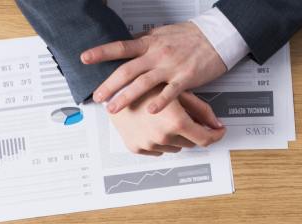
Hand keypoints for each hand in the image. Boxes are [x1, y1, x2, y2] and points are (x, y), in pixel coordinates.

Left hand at [82, 22, 227, 113]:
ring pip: (143, 83)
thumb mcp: (162, 34)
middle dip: (109, 84)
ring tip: (113, 108)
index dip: (101, 53)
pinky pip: (170, 92)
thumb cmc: (190, 36)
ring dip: (126, 97)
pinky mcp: (185, 77)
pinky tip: (151, 111)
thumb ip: (144, 42)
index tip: (85, 58)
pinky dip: (160, 102)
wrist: (216, 36)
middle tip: (97, 96)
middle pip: (127, 70)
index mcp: (149, 43)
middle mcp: (157, 54)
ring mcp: (170, 66)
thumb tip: (128, 44)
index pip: (121, 47)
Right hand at [109, 86, 224, 154]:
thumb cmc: (146, 84)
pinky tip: (153, 124)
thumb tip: (216, 123)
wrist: (115, 88)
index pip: (205, 139)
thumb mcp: (179, 91)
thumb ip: (201, 110)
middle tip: (184, 115)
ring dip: (175, 136)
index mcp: (176, 122)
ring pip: (174, 147)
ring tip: (164, 117)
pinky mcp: (137, 148)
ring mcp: (149, 144)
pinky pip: (157, 150)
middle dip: (192, 131)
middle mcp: (163, 137)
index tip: (218, 132)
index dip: (215, 136)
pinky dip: (160, 140)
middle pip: (190, 143)